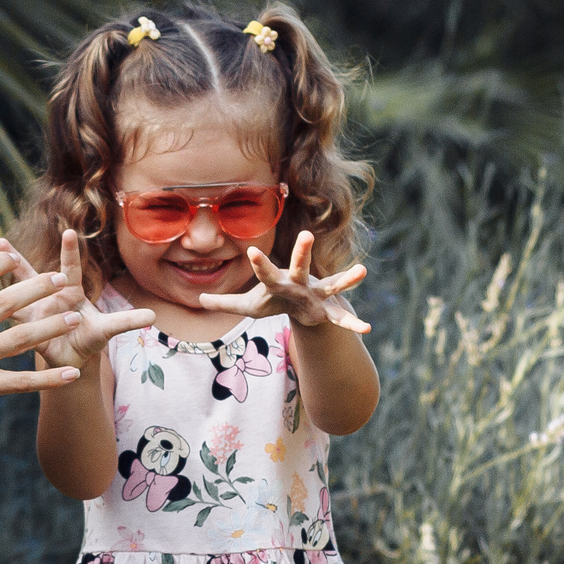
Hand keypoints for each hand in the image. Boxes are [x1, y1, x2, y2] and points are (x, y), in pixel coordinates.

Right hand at [0, 228, 156, 368]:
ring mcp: (33, 310)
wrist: (72, 358)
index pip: (69, 269)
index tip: (68, 232)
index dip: (69, 252)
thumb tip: (154, 315)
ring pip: (14, 290)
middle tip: (0, 242)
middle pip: (32, 274)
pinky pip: (5, 317)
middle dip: (16, 259)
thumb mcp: (107, 331)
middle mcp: (49, 296)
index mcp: (70, 293)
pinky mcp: (23, 326)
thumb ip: (126, 321)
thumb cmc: (90, 339)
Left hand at [197, 229, 370, 332]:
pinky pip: (341, 316)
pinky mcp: (328, 308)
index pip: (265, 272)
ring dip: (345, 279)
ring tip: (362, 271)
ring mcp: (316, 293)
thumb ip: (224, 303)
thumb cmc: (273, 303)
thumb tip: (198, 300)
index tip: (251, 252)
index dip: (259, 264)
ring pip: (331, 284)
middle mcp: (299, 282)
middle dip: (302, 252)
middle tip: (307, 234)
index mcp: (277, 281)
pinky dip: (352, 323)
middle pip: (300, 265)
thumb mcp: (247, 306)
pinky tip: (365, 328)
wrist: (300, 311)